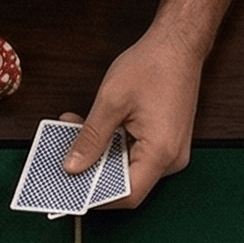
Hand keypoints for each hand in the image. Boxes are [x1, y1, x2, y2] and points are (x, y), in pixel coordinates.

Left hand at [60, 28, 205, 208]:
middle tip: (65, 156)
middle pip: (127, 183)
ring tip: (75, 130)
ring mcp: (171, 152)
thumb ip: (91, 138)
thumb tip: (73, 166)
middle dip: (93, 171)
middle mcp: (171, 159)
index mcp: (161, 152)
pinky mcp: (166, 143)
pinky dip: (113, 146)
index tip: (71, 191)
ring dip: (100, 155)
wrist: (178, 45)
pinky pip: (136, 155)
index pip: (128, 194)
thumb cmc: (153, 66)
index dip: (97, 197)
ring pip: (129, 169)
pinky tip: (95, 128)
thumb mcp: (111, 101)